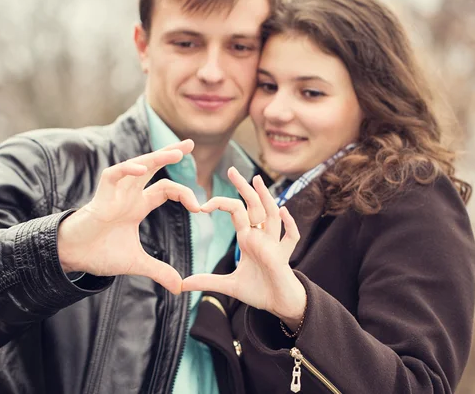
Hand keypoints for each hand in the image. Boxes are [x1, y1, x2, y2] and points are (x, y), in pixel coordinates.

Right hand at [58, 139, 199, 294]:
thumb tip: (180, 287)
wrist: (74, 258)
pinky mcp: (101, 195)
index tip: (199, 209)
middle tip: (190, 143)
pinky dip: (127, 169)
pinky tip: (143, 168)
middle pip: (153, 166)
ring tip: (178, 152)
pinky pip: (114, 174)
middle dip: (171, 153)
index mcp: (137, 206)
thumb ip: (159, 271)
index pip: (165, 188)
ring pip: (137, 165)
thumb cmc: (99, 254)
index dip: (184, 193)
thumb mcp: (136, 263)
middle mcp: (128, 194)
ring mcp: (115, 192)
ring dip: (157, 157)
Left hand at [182, 167, 306, 326]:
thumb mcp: (229, 286)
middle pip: (254, 206)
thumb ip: (208, 282)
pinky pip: (290, 238)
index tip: (202, 206)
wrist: (280, 304)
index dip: (220, 204)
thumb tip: (183, 284)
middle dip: (244, 188)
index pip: (235, 211)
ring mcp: (274, 245)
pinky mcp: (283, 257)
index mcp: (248, 238)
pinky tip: (284, 212)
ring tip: (257, 180)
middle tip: (232, 170)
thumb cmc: (259, 290)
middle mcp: (262, 236)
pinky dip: (289, 225)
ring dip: (266, 197)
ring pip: (272, 215)